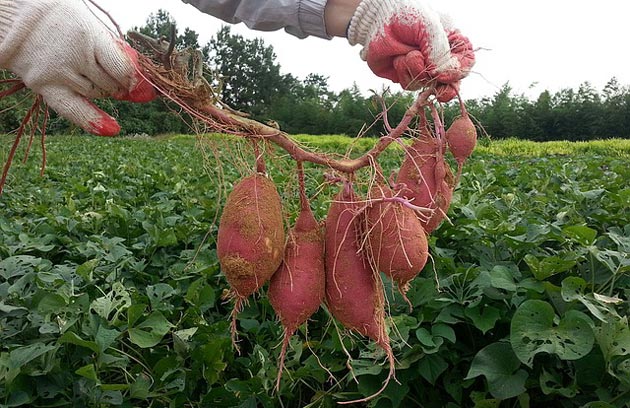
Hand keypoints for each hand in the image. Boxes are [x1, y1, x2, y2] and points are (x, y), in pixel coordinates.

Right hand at [0, 0, 155, 135]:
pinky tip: (111, 129)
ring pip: (96, 95)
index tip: (145, 86)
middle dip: (120, 85)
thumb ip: (112, 50)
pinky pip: (73, 110)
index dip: (136, 80)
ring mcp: (57, 73)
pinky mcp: (43, 86)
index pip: (121, 68)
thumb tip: (139, 78)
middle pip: (111, 84)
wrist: (15, 16)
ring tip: (97, 77)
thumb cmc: (62, 20)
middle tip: (117, 78)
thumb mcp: (90, 26)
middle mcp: (73, 56)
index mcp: (88, 36)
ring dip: (104, 92)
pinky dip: (93, 121)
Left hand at [347, 0, 474, 100]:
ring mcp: (424, 70)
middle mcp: (440, 60)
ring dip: (416, 70)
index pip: (466, 62)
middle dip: (444, 88)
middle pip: (451, 83)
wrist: (377, 19)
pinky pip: (411, 85)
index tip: (444, 74)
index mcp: (452, 44)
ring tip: (407, 52)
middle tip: (438, 89)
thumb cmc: (406, 16)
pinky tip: (397, 59)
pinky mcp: (407, 77)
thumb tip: (438, 74)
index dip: (458, 72)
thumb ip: (438, 49)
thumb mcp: (428, 26)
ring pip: (427, 84)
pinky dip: (404, 72)